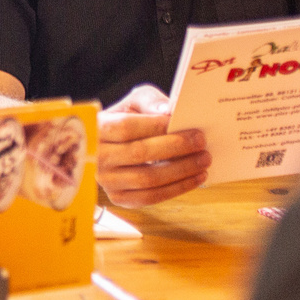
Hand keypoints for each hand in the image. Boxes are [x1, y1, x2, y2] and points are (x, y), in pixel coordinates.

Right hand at [98, 84, 209, 206]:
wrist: (107, 146)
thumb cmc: (123, 121)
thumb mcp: (132, 103)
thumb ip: (149, 101)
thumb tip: (168, 111)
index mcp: (96, 129)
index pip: (127, 128)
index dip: (157, 126)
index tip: (185, 124)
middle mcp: (96, 157)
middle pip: (139, 153)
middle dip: (176, 148)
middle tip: (201, 142)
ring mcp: (106, 181)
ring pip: (147, 179)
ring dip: (181, 171)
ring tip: (203, 161)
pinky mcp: (118, 197)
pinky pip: (150, 197)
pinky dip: (177, 189)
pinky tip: (194, 178)